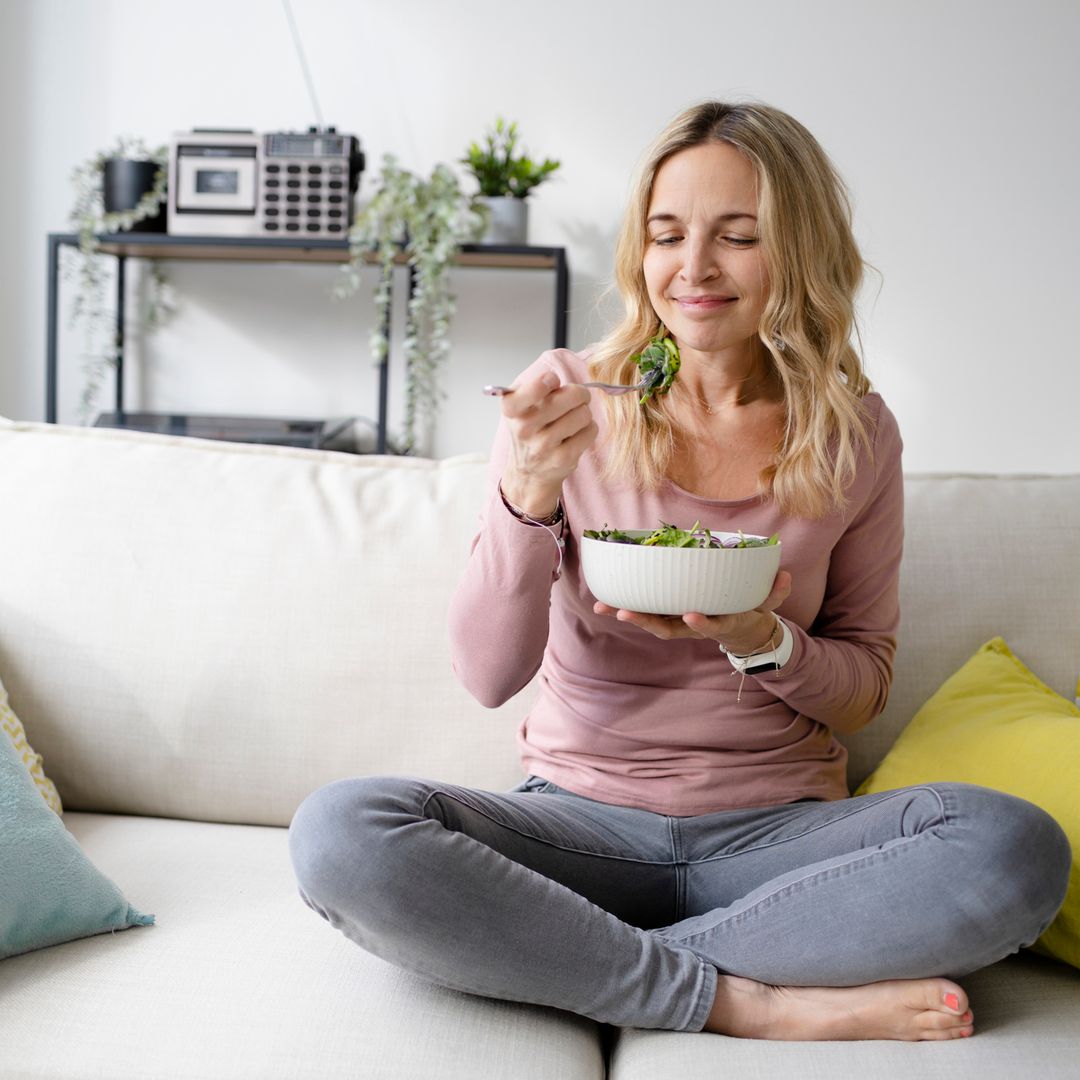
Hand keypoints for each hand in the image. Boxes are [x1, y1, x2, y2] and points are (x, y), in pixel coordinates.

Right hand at [499, 371, 598, 517]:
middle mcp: (524, 428)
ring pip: (584, 414)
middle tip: (575, 399)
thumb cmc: (529, 429)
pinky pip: (590, 431)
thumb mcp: (520, 403)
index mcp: (511, 409)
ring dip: (584, 413)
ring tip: (573, 419)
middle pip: (572, 396)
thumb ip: (536, 386)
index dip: (549, 380)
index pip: (534, 388)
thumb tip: (563, 385)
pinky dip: (589, 429)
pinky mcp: (562, 458)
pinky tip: (577, 433)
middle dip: (579, 394)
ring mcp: (543, 445)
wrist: (529, 470)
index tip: (552, 382)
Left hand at [592, 570, 792, 652]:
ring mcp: (680, 624)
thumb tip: (785, 575)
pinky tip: (603, 600)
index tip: (691, 615)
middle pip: (669, 629)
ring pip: (652, 623)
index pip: (713, 626)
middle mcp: (695, 627)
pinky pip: (646, 613)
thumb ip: (775, 592)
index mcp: (722, 623)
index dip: (702, 624)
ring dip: (630, 615)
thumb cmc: (751, 612)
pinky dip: (625, 607)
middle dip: (647, 622)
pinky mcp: (668, 616)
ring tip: (605, 606)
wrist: (741, 634)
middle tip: (625, 612)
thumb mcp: (767, 605)